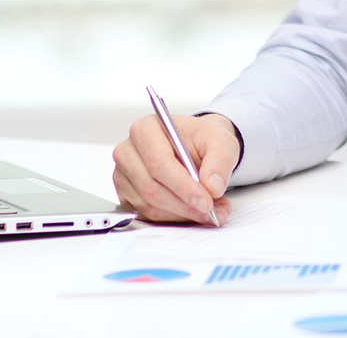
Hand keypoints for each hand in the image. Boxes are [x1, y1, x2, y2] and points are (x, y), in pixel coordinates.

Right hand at [113, 112, 240, 224]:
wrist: (195, 146)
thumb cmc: (201, 139)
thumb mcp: (221, 141)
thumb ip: (220, 161)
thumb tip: (212, 186)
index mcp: (146, 129)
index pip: (159, 164)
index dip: (182, 186)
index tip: (205, 200)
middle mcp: (129, 151)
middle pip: (151, 188)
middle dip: (184, 205)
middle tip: (210, 210)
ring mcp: (125, 175)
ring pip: (150, 205)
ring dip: (182, 213)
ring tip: (210, 211)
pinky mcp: (127, 195)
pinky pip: (148, 214)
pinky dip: (173, 218)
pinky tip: (192, 211)